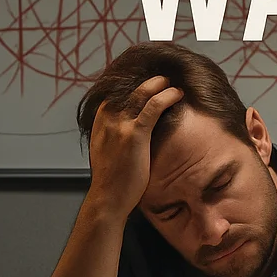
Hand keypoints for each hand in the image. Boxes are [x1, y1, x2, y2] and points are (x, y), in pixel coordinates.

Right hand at [82, 76, 182, 221]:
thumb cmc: (111, 179)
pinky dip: (166, 96)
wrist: (108, 197)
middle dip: (146, 82)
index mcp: (100, 122)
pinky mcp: (135, 134)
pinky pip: (154, 107)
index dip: (131, 86)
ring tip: (170, 82)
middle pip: (129, 89)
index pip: (116, 94)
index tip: (145, 84)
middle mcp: (108, 119)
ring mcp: (121, 125)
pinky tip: (177, 94)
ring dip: (159, 84)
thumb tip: (127, 131)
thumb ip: (113, 135)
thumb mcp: (106, 150)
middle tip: (161, 79)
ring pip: (142, 93)